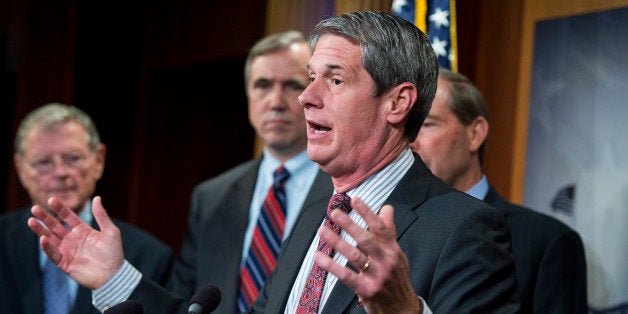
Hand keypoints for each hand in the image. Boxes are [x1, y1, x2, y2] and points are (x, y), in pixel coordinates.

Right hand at [27, 196, 124, 288]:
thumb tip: (96, 198)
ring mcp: (68, 251)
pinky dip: (47, 247)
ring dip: (40, 230)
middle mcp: (73, 239)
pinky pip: (53, 254)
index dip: (59, 209)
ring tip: (31, 220)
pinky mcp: (65, 263)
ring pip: (50, 238)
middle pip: (55, 226)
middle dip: (45, 218)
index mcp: (83, 230)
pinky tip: (43, 239)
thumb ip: (102, 216)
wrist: (113, 275)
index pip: (68, 217)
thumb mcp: (110, 231)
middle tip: (34, 208)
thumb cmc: (114, 253)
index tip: (51, 199)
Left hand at [315, 198, 422, 312]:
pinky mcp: (366, 290)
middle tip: (334, 213)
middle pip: (366, 239)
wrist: (403, 310)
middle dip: (349, 224)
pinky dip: (331, 266)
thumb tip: (387, 208)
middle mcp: (386, 261)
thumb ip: (389, 231)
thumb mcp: (397, 254)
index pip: (381, 228)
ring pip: (354, 255)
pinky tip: (319, 256)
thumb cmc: (397, 279)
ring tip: (322, 230)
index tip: (355, 200)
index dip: (368, 213)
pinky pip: (345, 276)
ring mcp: (376, 276)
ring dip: (337, 241)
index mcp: (393, 250)